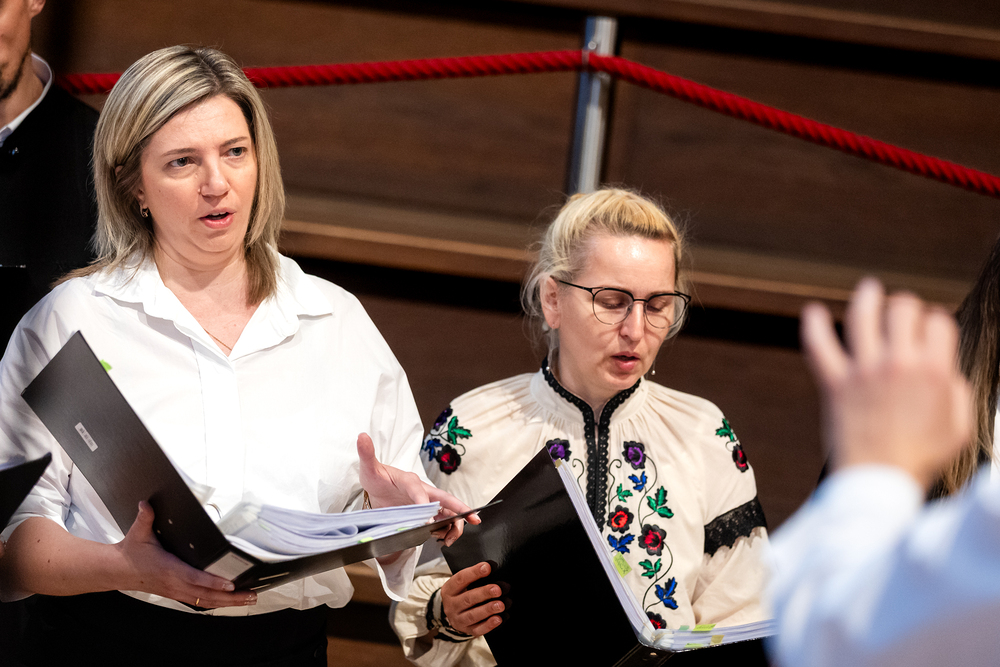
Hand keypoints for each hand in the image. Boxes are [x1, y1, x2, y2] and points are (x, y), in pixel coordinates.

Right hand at [115, 502, 255, 608]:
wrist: (118, 570)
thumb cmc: (131, 551)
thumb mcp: (138, 532)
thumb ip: (145, 517)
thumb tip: (146, 504)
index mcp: (169, 568)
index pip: (195, 577)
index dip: (213, 582)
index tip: (230, 584)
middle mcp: (175, 583)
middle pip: (206, 595)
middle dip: (231, 597)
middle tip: (252, 595)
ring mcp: (176, 591)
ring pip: (206, 601)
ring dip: (228, 603)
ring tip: (249, 599)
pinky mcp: (176, 594)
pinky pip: (199, 601)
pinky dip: (216, 602)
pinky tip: (231, 601)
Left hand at [357, 433, 478, 547]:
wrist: (378, 485)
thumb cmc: (377, 476)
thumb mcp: (369, 467)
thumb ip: (366, 454)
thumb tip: (362, 437)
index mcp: (409, 480)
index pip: (418, 490)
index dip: (423, 502)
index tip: (426, 516)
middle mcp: (422, 491)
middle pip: (446, 499)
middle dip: (461, 508)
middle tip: (473, 519)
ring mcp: (425, 503)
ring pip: (447, 512)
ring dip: (453, 525)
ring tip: (449, 539)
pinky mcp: (424, 513)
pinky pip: (440, 521)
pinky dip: (444, 531)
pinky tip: (441, 539)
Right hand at [440, 562, 503, 635]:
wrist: (454, 612)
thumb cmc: (462, 593)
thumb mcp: (461, 584)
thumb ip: (473, 576)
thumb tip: (489, 568)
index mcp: (449, 590)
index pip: (460, 579)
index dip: (474, 573)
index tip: (487, 567)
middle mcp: (451, 605)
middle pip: (468, 599)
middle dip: (484, 593)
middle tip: (497, 590)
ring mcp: (458, 620)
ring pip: (473, 615)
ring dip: (487, 610)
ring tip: (500, 605)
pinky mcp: (467, 630)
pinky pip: (478, 629)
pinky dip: (488, 625)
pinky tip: (498, 619)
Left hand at [801, 278, 972, 489]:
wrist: (878, 483)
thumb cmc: (920, 460)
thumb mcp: (959, 428)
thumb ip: (957, 392)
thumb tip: (947, 371)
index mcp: (936, 372)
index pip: (938, 322)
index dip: (935, 321)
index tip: (929, 327)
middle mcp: (899, 364)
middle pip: (902, 310)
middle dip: (905, 305)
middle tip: (901, 310)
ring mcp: (863, 371)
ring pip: (863, 316)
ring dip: (867, 296)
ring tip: (868, 288)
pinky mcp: (834, 383)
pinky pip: (818, 346)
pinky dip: (812, 325)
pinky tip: (811, 310)